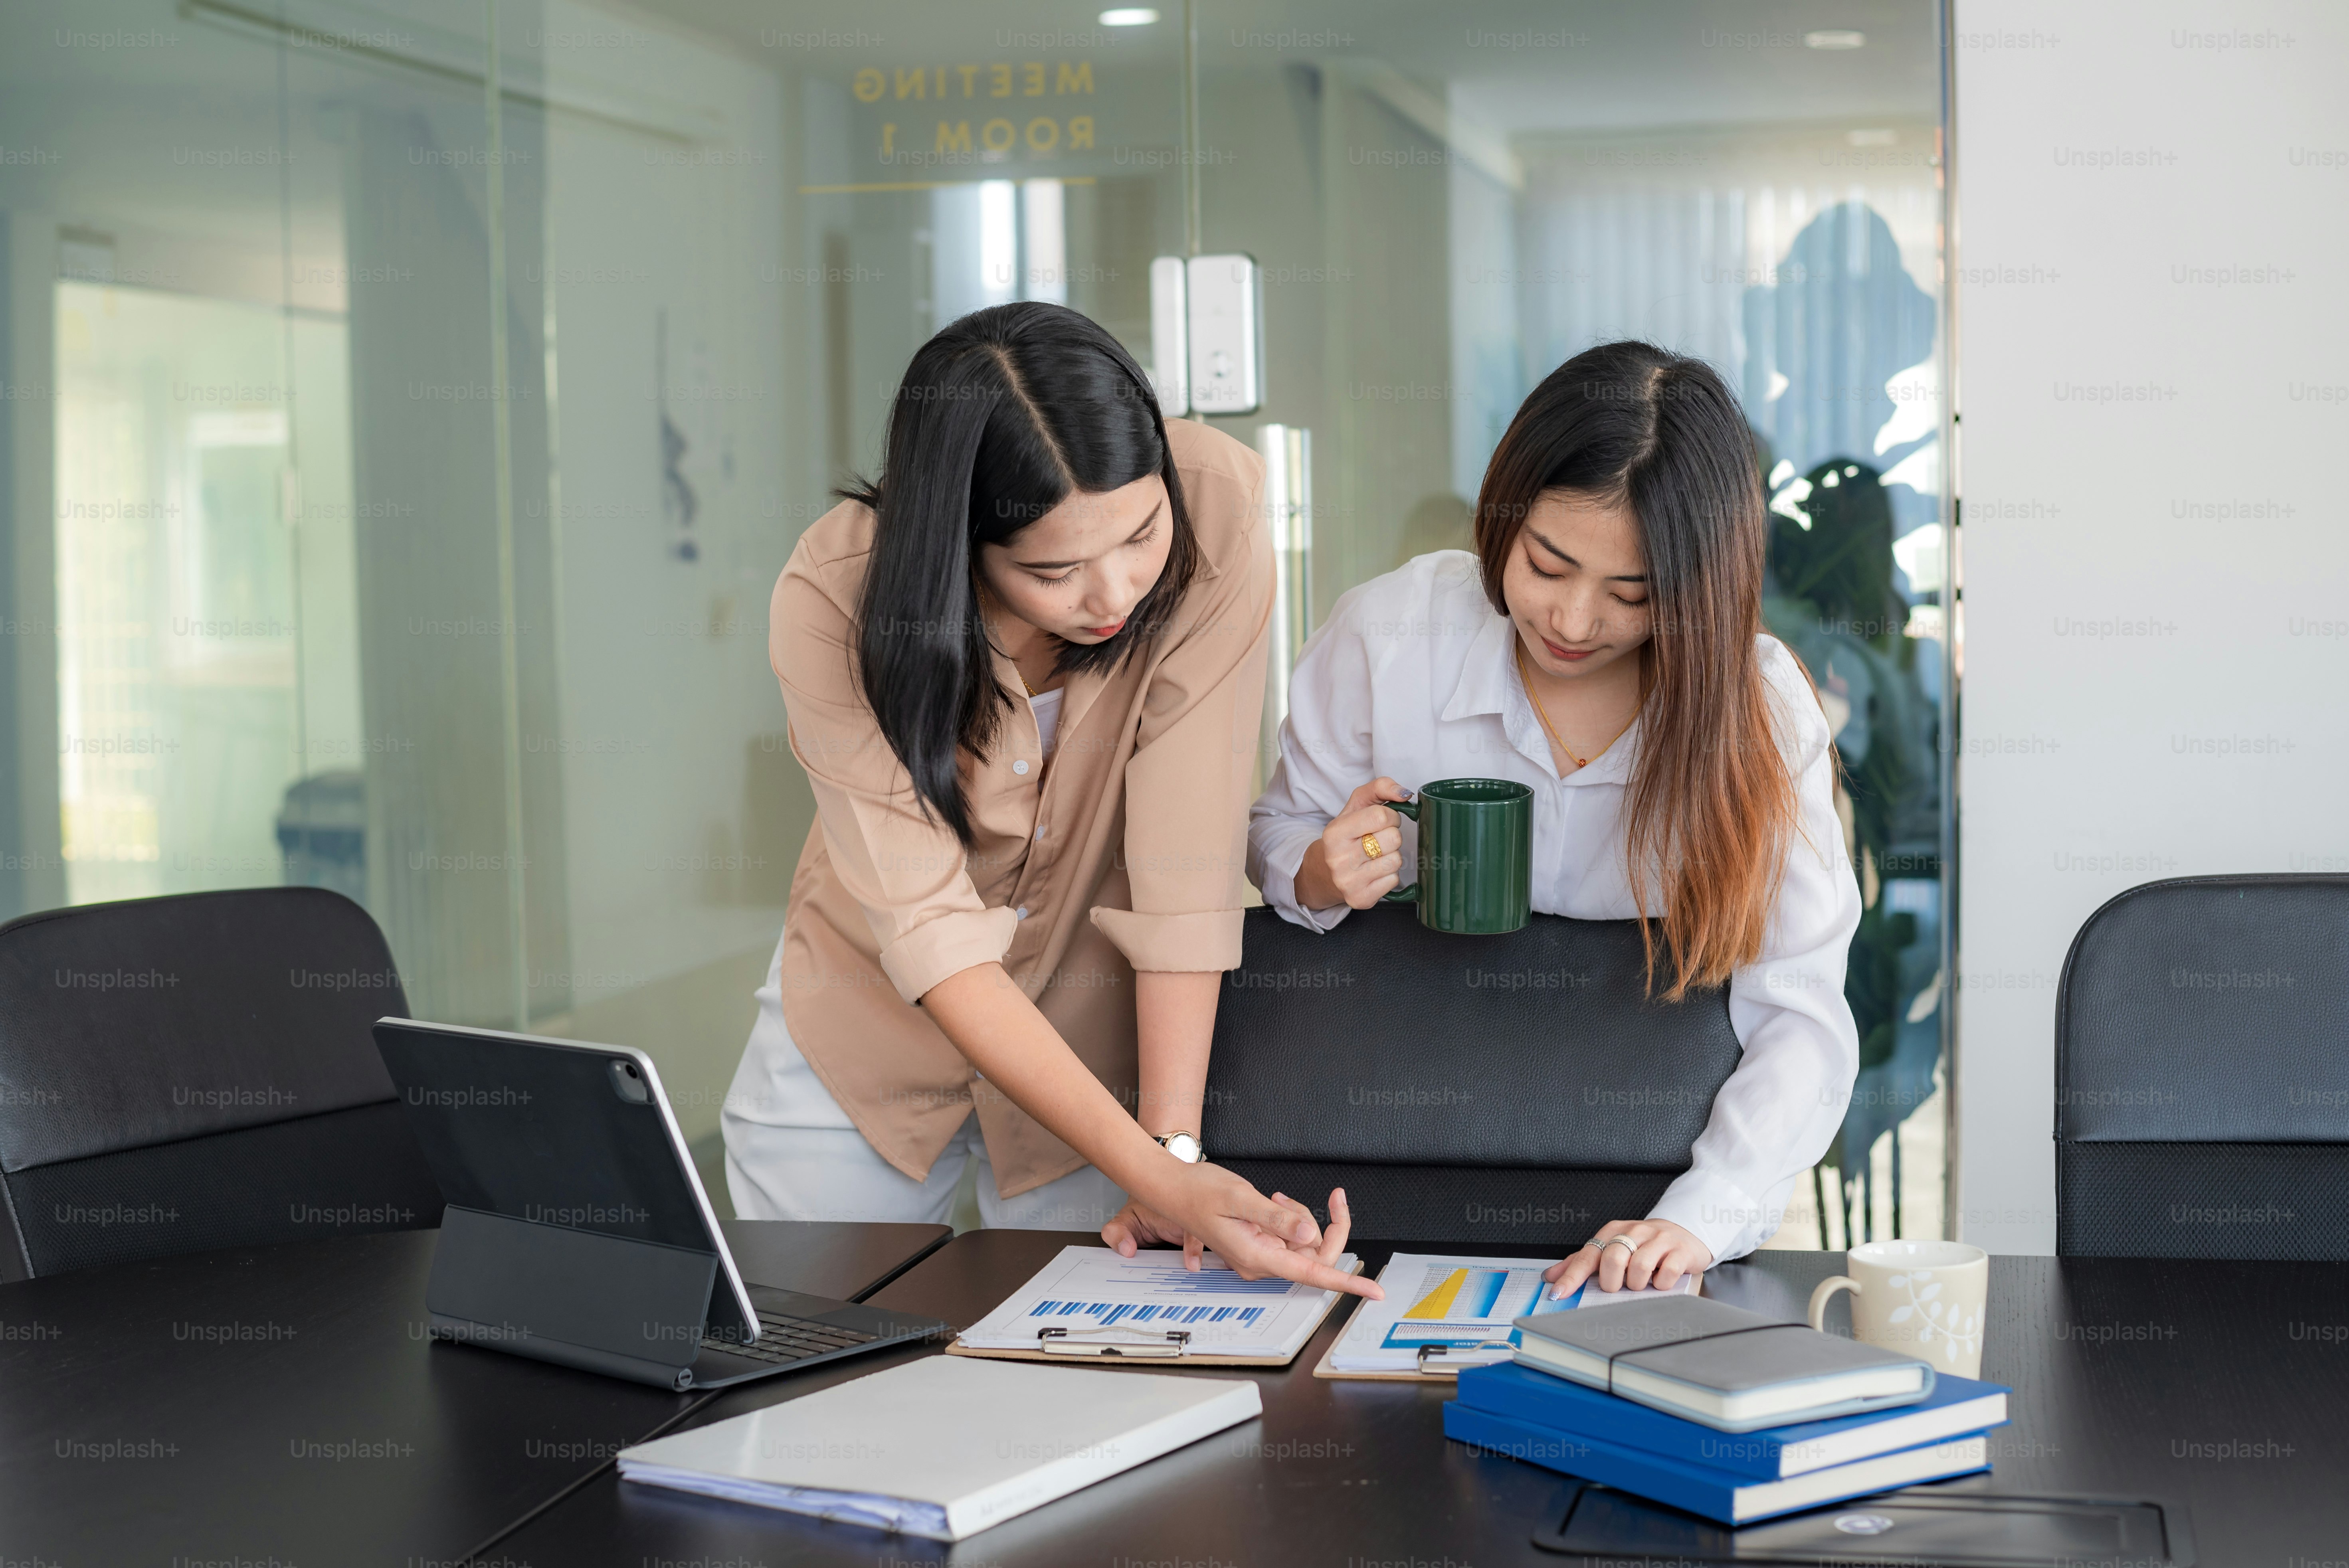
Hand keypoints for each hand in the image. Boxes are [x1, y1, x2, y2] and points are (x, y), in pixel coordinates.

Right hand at [1099, 1185, 1359, 1278]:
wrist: (1173, 1189)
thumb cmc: (1199, 1192)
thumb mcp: (1240, 1199)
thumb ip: (1276, 1219)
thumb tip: (1310, 1234)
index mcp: (1258, 1257)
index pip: (1313, 1274)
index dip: (1347, 1282)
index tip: (1374, 1291)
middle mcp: (1262, 1262)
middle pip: (1315, 1253)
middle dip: (1323, 1224)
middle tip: (1331, 1197)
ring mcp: (1261, 1255)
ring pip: (1304, 1241)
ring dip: (1300, 1216)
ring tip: (1276, 1198)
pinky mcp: (1259, 1244)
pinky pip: (1291, 1235)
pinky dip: (1290, 1217)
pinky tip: (1273, 1202)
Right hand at [1293, 778, 1410, 910]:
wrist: (1325, 873)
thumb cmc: (1347, 836)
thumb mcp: (1356, 806)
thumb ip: (1379, 788)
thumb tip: (1404, 793)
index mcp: (1334, 832)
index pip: (1381, 816)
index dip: (1390, 816)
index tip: (1382, 821)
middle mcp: (1338, 859)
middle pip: (1393, 838)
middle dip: (1392, 835)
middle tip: (1378, 839)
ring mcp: (1348, 882)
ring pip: (1396, 860)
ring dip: (1392, 855)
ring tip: (1376, 856)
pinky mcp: (1360, 899)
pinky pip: (1394, 880)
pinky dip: (1389, 875)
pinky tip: (1374, 872)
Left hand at [1542, 1218, 1713, 1298]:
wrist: (1682, 1232)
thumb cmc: (1641, 1245)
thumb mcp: (1610, 1248)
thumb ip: (1581, 1262)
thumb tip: (1550, 1277)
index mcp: (1612, 1232)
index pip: (1587, 1256)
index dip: (1572, 1277)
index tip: (1558, 1294)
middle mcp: (1634, 1231)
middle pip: (1613, 1260)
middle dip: (1612, 1283)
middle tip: (1618, 1287)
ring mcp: (1658, 1239)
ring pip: (1640, 1267)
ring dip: (1637, 1285)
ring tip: (1641, 1283)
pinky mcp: (1680, 1250)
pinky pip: (1667, 1273)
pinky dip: (1661, 1284)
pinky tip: (1660, 1281)